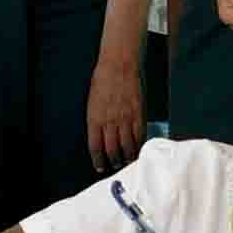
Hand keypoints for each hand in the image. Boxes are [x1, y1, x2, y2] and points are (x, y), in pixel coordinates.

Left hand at [86, 49, 146, 169]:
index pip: (95, 146)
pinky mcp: (138, 114)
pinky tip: (138, 149)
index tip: (100, 166)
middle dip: (113, 161)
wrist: (119, 65)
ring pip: (127, 146)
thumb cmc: (103, 80)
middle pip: (112, 150)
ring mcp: (125, 119)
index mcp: (94, 119)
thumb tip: (100, 136)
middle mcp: (109, 122)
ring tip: (127, 160)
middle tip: (115, 165)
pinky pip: (140, 136)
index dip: (98, 159)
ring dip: (127, 156)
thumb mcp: (93, 103)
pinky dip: (139, 145)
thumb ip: (97, 121)